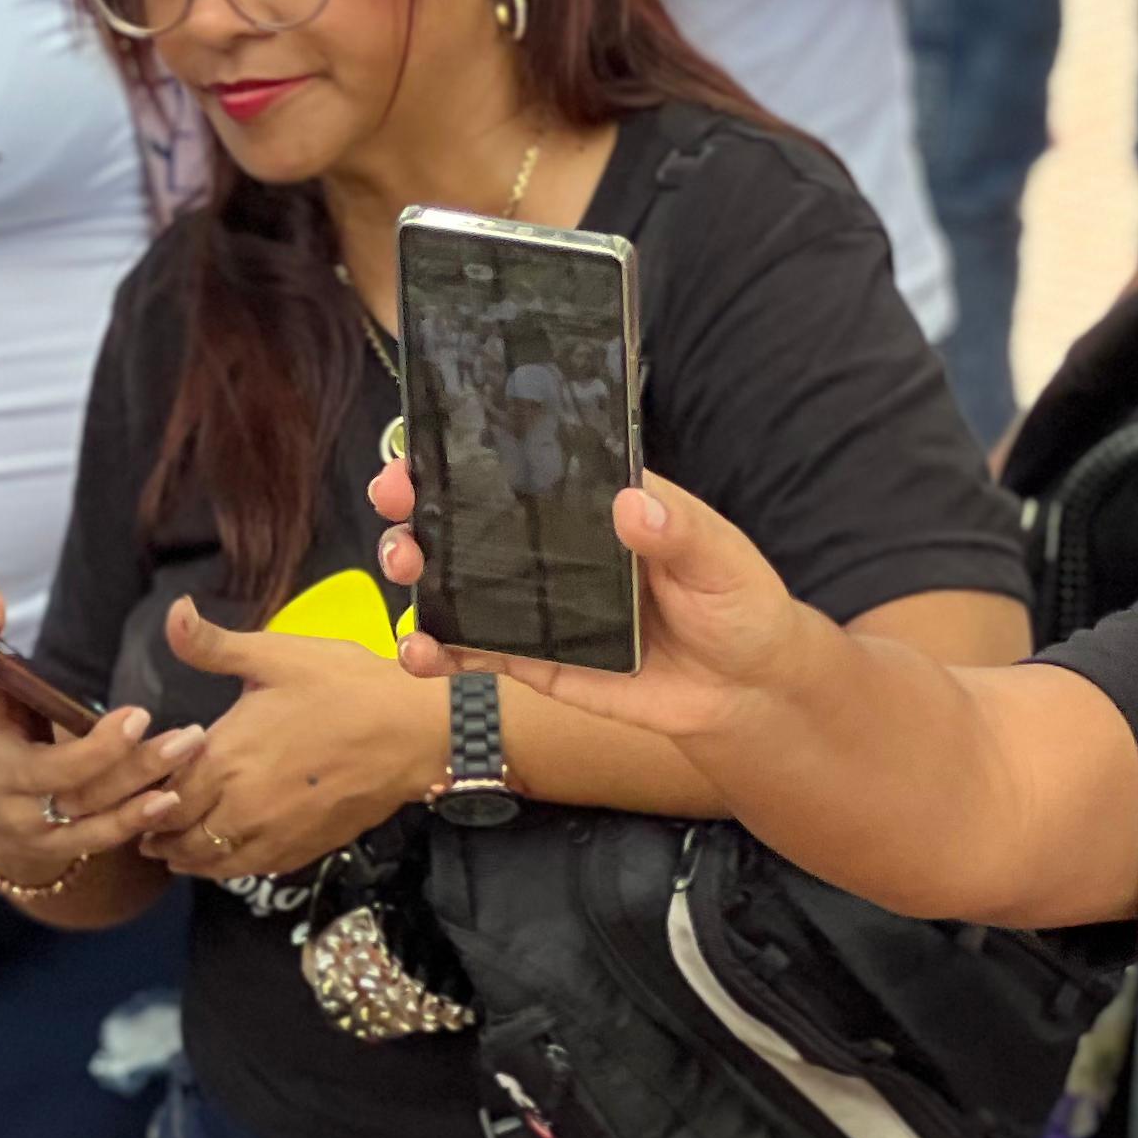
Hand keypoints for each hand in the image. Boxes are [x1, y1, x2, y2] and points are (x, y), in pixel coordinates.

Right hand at [0, 579, 202, 887]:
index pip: (27, 744)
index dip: (84, 739)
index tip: (134, 713)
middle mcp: (12, 799)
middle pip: (69, 781)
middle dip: (117, 755)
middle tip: (166, 724)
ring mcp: (37, 833)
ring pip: (93, 812)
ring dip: (143, 783)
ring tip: (188, 748)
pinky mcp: (62, 852)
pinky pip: (101, 838)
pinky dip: (135, 820)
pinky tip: (172, 798)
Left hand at [136, 600, 445, 879]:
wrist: (414, 731)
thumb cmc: (346, 685)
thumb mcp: (276, 655)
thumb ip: (214, 645)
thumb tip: (173, 613)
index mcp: (226, 757)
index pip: (162, 795)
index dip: (144, 795)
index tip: (137, 789)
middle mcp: (240, 806)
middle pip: (179, 835)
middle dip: (156, 831)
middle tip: (143, 826)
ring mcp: (273, 834)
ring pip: (211, 862)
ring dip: (186, 856)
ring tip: (173, 849)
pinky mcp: (303, 849)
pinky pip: (250, 871)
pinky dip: (228, 867)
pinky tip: (226, 856)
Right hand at [375, 453, 817, 745]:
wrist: (744, 691)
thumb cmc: (737, 603)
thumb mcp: (719, 557)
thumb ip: (677, 530)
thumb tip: (633, 503)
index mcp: (594, 502)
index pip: (524, 465)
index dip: (470, 451)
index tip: (424, 446)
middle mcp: (556, 546)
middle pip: (473, 517)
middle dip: (421, 505)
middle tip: (393, 500)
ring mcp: (539, 602)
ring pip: (460, 580)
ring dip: (418, 571)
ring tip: (402, 568)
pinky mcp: (534, 659)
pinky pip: (475, 650)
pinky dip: (438, 651)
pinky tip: (416, 649)